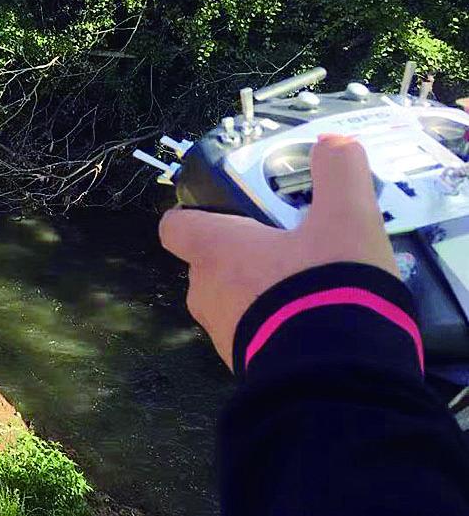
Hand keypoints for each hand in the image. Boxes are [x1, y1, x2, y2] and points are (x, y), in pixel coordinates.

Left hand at [158, 134, 397, 368]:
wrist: (336, 378)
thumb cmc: (325, 286)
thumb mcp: (346, 219)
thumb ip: (339, 174)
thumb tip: (335, 144)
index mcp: (213, 250)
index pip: (175, 227)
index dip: (194, 218)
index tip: (229, 215)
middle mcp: (206, 292)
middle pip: (209, 266)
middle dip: (245, 259)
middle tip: (292, 251)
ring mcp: (223, 336)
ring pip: (233, 305)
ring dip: (263, 297)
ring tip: (312, 291)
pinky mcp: (249, 369)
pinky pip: (257, 340)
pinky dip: (279, 331)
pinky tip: (319, 328)